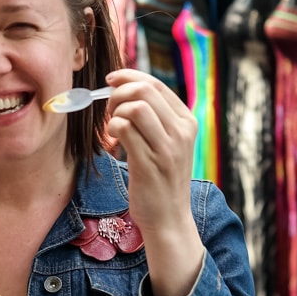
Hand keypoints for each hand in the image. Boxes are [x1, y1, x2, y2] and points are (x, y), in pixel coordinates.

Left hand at [103, 69, 204, 295]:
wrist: (169, 218)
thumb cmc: (162, 180)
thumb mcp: (170, 144)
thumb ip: (157, 118)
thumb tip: (128, 88)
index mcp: (187, 122)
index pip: (156, 84)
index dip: (129, 77)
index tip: (111, 81)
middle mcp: (182, 132)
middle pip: (145, 90)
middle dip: (118, 93)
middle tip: (109, 109)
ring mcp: (168, 148)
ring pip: (135, 106)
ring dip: (115, 111)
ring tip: (112, 126)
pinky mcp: (150, 163)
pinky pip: (124, 128)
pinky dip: (112, 128)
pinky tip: (113, 139)